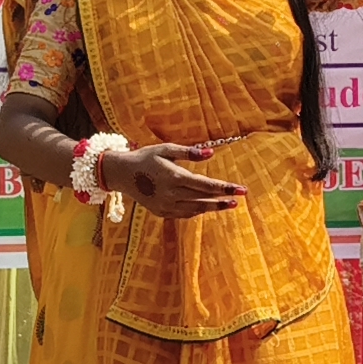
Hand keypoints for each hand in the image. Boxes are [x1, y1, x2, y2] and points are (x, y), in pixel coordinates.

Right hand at [102, 144, 245, 218]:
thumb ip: (189, 152)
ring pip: (195, 209)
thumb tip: (211, 153)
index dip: (225, 188)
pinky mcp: (161, 212)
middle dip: (223, 200)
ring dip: (212, 207)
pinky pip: (184, 214)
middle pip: (204, 199)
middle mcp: (171, 194)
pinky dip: (196, 211)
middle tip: (239, 199)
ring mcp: (166, 206)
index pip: (206, 185)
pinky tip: (206, 206)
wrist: (121, 174)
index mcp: (175, 177)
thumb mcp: (166, 149)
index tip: (241, 190)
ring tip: (227, 205)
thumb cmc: (146, 157)